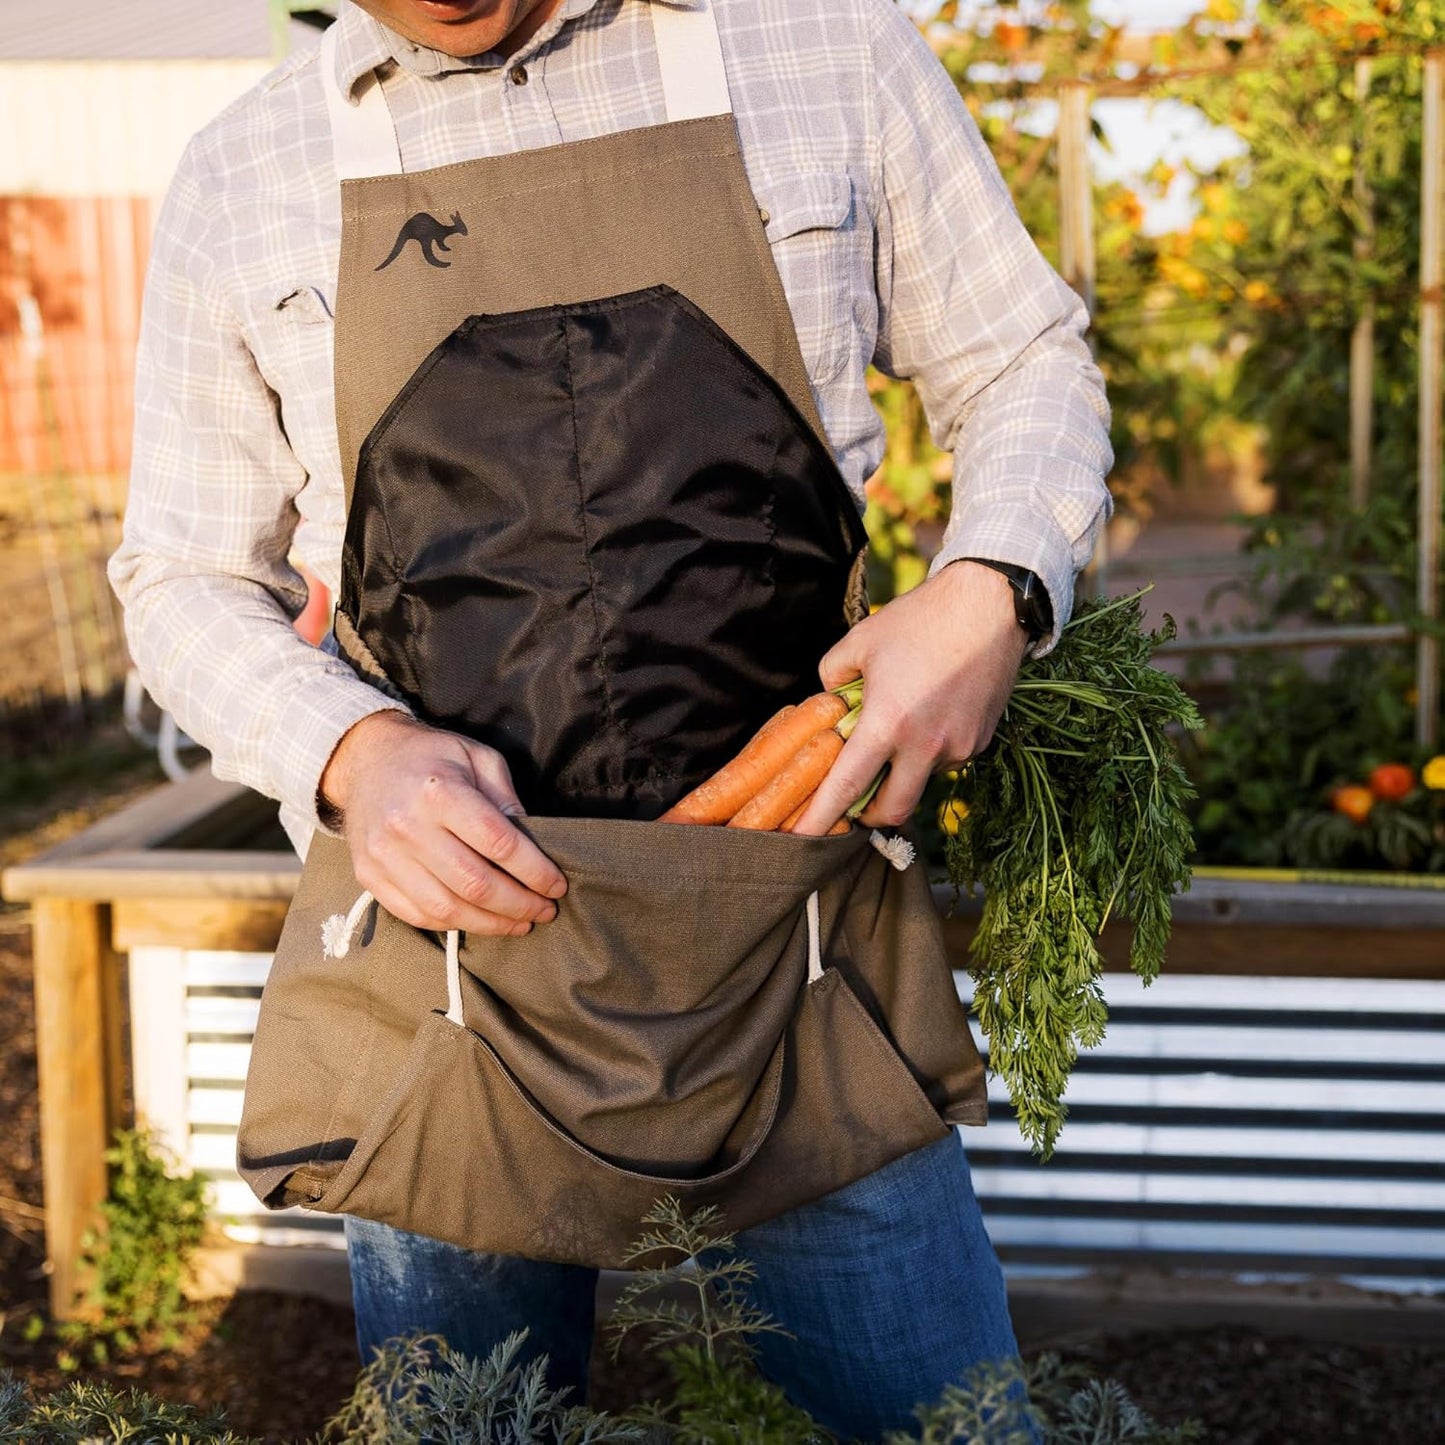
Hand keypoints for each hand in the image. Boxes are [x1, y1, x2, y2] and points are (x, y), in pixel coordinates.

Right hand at [319, 712, 566, 935]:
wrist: (366, 757)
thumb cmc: (432, 756)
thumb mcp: (478, 757)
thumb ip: (506, 799)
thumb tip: (534, 844)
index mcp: (440, 793)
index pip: (499, 844)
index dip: (535, 871)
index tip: (557, 885)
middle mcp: (408, 826)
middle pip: (475, 883)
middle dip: (519, 904)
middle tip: (545, 911)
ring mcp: (384, 855)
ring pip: (447, 908)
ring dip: (491, 924)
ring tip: (520, 923)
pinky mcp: (369, 875)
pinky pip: (417, 914)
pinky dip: (454, 924)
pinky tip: (480, 920)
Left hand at [793, 560, 1029, 833]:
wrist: (989, 605)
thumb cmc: (918, 620)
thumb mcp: (859, 641)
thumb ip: (831, 678)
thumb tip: (829, 704)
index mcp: (887, 722)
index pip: (846, 786)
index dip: (821, 818)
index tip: (801, 840)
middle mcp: (925, 745)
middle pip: (892, 810)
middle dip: (870, 815)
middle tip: (855, 802)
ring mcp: (958, 747)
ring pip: (921, 781)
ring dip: (903, 773)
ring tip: (900, 729)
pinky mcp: (980, 741)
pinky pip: (946, 760)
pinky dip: (930, 751)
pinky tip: (930, 714)